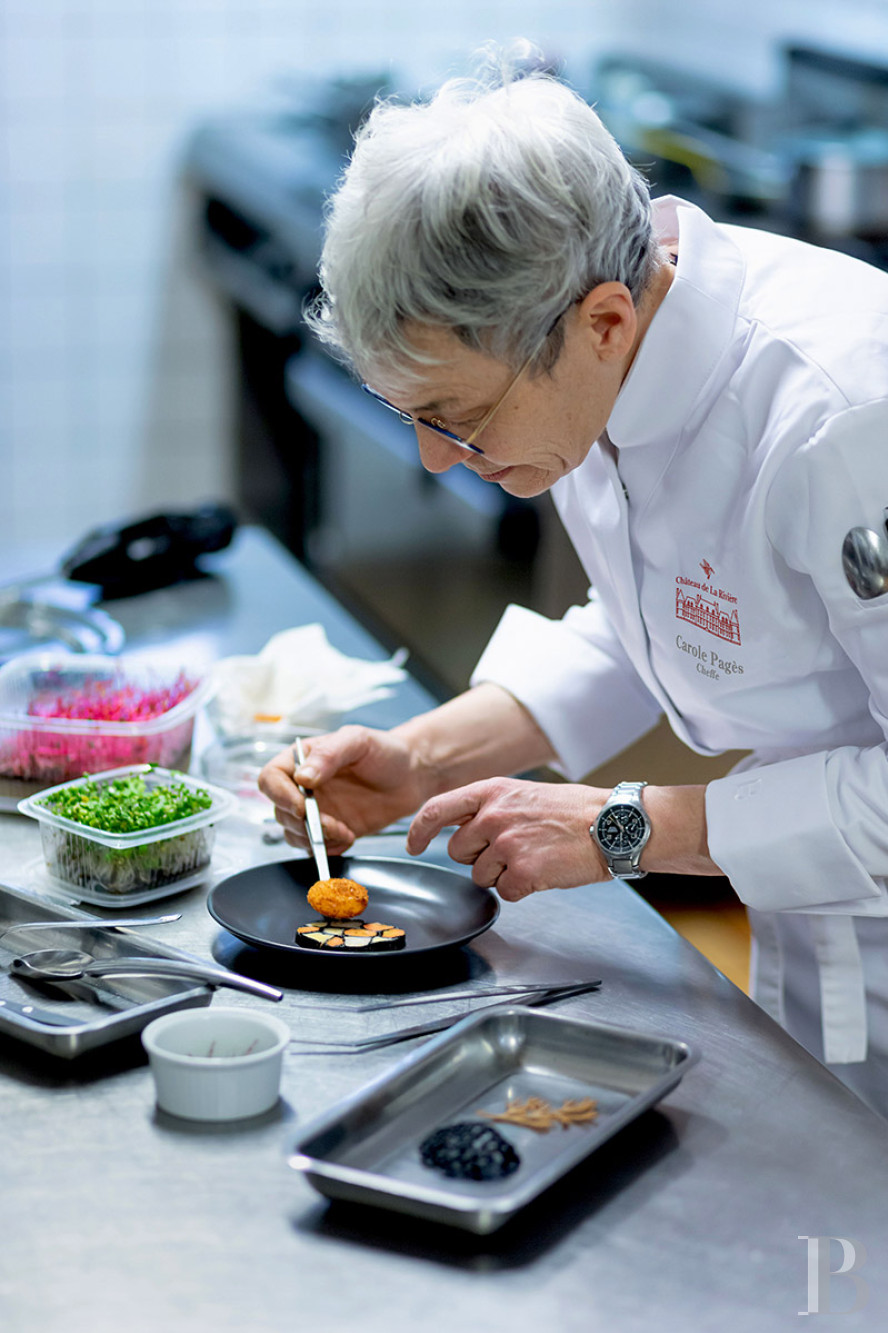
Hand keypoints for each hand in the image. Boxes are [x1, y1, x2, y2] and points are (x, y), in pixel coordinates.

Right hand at [257, 725, 428, 853]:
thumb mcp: (358, 741)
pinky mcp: (331, 830)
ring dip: (316, 840)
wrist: (411, 775)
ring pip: (293, 834)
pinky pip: (315, 848)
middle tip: (333, 825)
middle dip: (304, 824)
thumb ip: (329, 755)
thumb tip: (303, 777)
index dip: (280, 796)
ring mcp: (316, 810)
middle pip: (279, 812)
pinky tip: (349, 837)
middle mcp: (303, 787)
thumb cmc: (384, 751)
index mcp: (302, 760)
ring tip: (344, 832)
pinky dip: (329, 849)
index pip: (270, 778)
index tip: (302, 807)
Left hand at [406, 777, 609, 900]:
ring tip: (534, 857)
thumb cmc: (574, 810)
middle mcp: (494, 816)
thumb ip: (490, 807)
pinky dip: (522, 890)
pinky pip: (505, 893)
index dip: (419, 830)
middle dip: (478, 856)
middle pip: (457, 851)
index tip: (414, 843)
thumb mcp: (523, 793)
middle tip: (512, 850)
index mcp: (492, 792)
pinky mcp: (523, 871)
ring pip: (480, 875)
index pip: (437, 809)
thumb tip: (462, 827)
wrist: (612, 824)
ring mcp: (507, 844)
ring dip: (502, 874)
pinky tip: (543, 872)